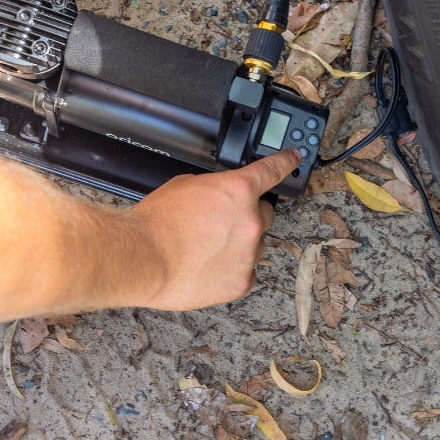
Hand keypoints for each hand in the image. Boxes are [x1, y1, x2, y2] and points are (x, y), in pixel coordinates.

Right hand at [126, 148, 302, 310]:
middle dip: (248, 214)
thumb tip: (219, 196)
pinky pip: (246, 271)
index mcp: (238, 190)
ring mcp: (249, 254)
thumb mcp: (184, 185)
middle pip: (266, 213)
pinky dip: (233, 268)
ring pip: (256, 244)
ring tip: (208, 247)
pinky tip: (210, 266)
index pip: (272, 170)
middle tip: (222, 221)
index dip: (286, 162)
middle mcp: (250, 221)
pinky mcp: (241, 282)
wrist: (146, 258)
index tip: (294, 158)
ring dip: (240, 243)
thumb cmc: (158, 223)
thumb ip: (213, 188)